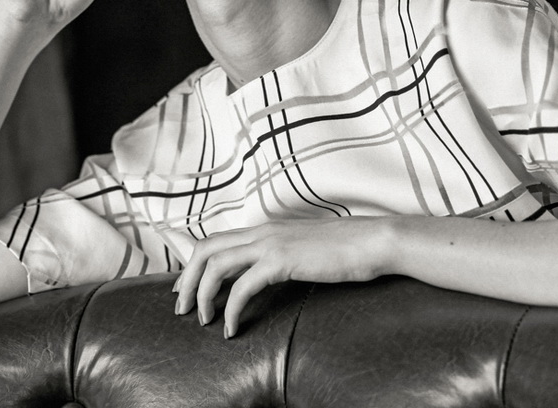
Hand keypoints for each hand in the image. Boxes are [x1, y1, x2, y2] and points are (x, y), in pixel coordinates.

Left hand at [173, 217, 392, 338]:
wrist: (374, 241)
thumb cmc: (347, 250)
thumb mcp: (305, 250)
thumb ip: (283, 256)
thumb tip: (269, 273)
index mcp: (266, 229)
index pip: (216, 239)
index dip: (195, 264)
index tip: (187, 288)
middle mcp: (262, 232)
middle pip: (206, 249)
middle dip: (188, 280)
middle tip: (183, 307)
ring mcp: (271, 244)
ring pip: (216, 265)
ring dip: (203, 295)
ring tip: (203, 320)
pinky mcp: (281, 261)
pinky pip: (241, 287)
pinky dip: (230, 310)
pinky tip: (232, 328)